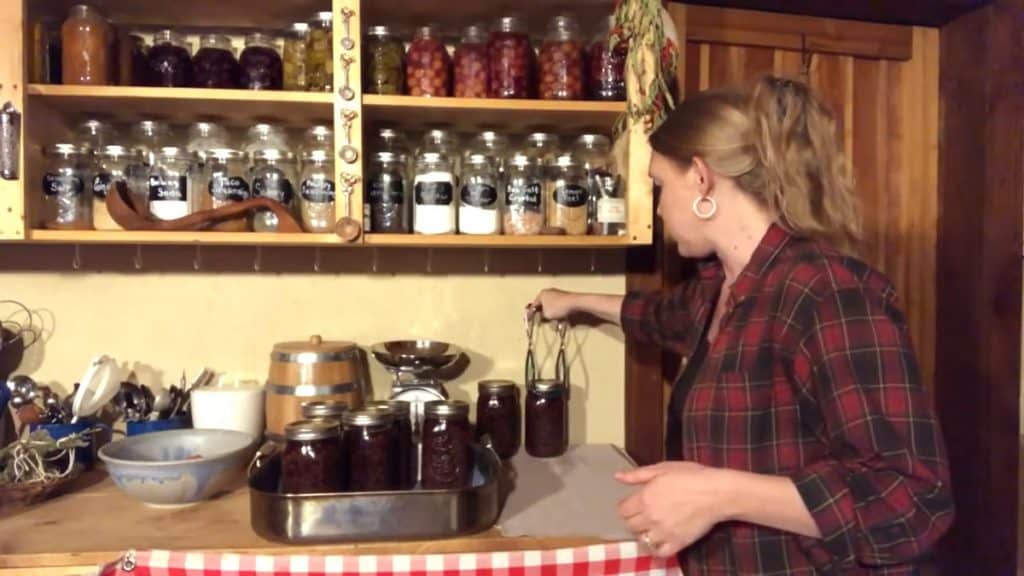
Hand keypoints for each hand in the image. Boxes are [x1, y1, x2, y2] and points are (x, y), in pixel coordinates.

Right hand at [529, 288, 576, 320]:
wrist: (575, 302)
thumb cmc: (558, 308)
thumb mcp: (546, 315)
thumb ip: (542, 316)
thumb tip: (542, 316)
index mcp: (542, 294)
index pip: (533, 305)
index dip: (531, 313)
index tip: (529, 319)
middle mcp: (548, 291)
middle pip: (542, 304)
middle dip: (542, 312)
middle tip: (541, 319)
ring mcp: (557, 293)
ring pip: (551, 304)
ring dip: (550, 312)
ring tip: (552, 319)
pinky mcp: (565, 296)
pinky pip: (558, 305)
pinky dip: (557, 311)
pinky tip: (560, 316)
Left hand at [616, 461, 732, 557]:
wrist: (717, 492)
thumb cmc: (691, 476)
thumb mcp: (662, 468)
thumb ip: (638, 475)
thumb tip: (617, 477)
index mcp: (645, 497)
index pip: (623, 510)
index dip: (627, 507)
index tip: (634, 505)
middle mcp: (651, 516)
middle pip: (630, 525)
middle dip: (634, 520)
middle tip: (643, 515)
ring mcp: (663, 532)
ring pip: (642, 539)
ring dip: (644, 533)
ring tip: (652, 526)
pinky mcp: (677, 542)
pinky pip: (659, 552)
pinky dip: (656, 548)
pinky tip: (659, 540)